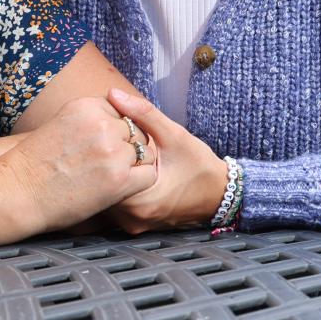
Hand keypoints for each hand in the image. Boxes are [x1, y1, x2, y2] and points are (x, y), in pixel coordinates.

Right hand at [0, 96, 158, 237]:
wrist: (15, 193)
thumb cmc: (33, 164)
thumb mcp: (60, 124)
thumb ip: (90, 120)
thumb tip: (118, 123)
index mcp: (87, 105)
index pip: (122, 112)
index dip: (118, 131)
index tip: (104, 146)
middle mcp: (102, 124)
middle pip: (136, 131)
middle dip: (127, 147)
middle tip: (109, 165)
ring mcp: (112, 151)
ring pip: (145, 152)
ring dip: (134, 165)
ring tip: (113, 176)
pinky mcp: (119, 179)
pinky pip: (148, 175)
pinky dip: (140, 182)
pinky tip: (122, 188)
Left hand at [99, 90, 229, 233]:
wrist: (218, 195)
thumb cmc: (199, 165)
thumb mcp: (174, 135)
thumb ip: (143, 114)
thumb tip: (113, 94)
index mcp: (141, 200)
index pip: (104, 175)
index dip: (102, 152)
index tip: (102, 137)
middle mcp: (133, 218)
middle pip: (101, 189)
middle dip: (103, 165)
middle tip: (102, 145)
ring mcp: (133, 225)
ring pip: (107, 198)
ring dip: (109, 177)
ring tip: (112, 158)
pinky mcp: (135, 225)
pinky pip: (116, 205)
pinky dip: (117, 189)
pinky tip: (123, 173)